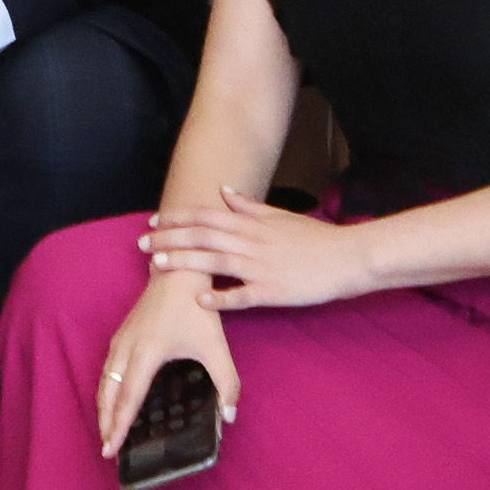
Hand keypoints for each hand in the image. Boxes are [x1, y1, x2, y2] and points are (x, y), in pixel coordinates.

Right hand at [92, 263, 240, 452]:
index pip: (129, 399)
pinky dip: (106, 389)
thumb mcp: (216, 346)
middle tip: (107, 449)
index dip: (119, 426)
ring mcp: (121, 340)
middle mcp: (127, 349)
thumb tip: (230, 416)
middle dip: (106, 423)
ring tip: (107, 429)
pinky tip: (112, 398)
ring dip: (103, 407)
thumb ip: (227, 383)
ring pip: (104, 381)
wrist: (177, 272)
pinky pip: (107, 368)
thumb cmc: (196, 308)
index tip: (112, 448)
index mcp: (147, 354)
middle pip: (108, 394)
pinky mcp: (121, 334)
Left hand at [138, 192, 364, 312]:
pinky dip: (220, 297)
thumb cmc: (314, 238)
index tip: (154, 221)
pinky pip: (242, 295)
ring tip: (157, 265)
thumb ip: (250, 206)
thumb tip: (225, 189)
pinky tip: (199, 299)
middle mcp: (252, 242)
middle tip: (142, 245)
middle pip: (203, 236)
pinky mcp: (273, 291)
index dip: (178, 218)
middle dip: (170, 239)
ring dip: (184, 262)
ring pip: (215, 262)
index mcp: (253, 223)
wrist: (347, 258)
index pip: (207, 216)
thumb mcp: (280, 216)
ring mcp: (261, 267)